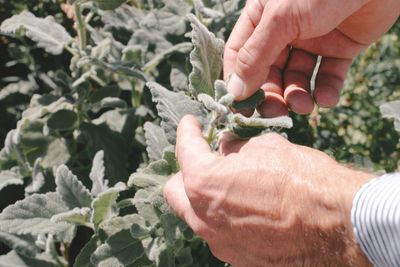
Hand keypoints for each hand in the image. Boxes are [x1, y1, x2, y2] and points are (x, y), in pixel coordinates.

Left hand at [163, 115, 375, 265]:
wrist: (340, 226)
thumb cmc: (304, 181)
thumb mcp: (266, 148)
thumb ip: (236, 147)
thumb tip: (226, 147)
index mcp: (204, 182)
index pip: (184, 149)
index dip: (187, 131)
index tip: (191, 124)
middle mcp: (203, 218)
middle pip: (176, 191)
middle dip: (186, 171)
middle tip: (204, 159)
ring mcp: (219, 243)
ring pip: (197, 215)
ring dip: (205, 197)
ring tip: (229, 184)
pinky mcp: (238, 258)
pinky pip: (220, 233)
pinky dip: (224, 217)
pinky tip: (246, 208)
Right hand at [224, 0, 399, 116]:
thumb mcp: (280, 19)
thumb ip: (254, 56)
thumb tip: (235, 91)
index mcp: (261, 18)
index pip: (239, 55)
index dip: (238, 82)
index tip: (240, 108)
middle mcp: (282, 31)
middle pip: (267, 72)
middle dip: (270, 95)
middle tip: (274, 114)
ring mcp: (311, 40)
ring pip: (296, 78)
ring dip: (297, 96)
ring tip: (304, 107)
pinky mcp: (339, 48)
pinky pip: (327, 76)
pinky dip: (326, 91)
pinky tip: (325, 99)